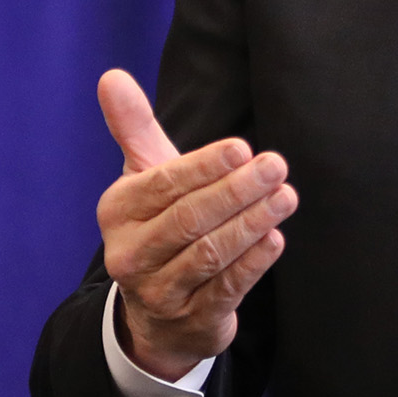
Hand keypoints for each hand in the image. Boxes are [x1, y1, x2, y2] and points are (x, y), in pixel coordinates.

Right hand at [95, 69, 296, 381]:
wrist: (156, 314)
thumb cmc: (158, 226)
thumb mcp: (143, 178)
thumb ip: (133, 127)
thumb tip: (111, 76)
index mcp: (118, 212)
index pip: (162, 185)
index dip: (203, 167)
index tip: (242, 148)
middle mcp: (130, 254)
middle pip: (188, 219)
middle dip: (235, 191)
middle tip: (276, 166)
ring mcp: (159, 292)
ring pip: (209, 254)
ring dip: (251, 224)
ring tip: (286, 197)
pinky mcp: (192, 321)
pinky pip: (226, 290)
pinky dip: (252, 264)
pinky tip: (275, 239)